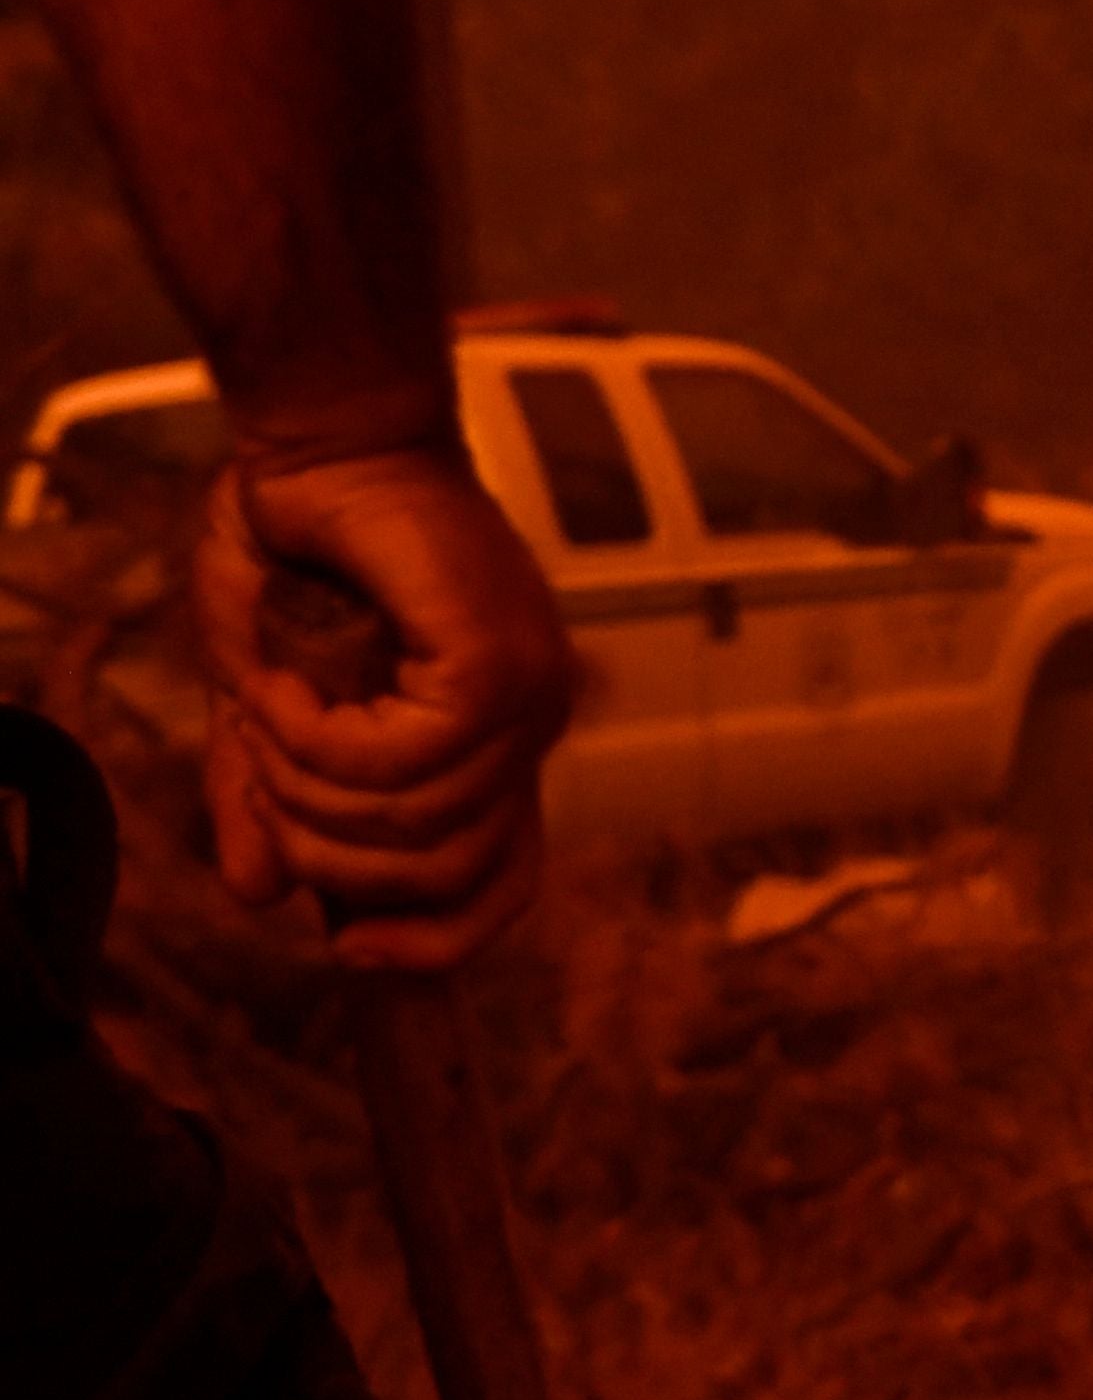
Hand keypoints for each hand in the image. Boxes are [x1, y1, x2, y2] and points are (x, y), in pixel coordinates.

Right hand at [192, 446, 572, 969]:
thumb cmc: (297, 551)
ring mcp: (526, 695)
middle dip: (333, 856)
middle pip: (454, 874)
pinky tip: (284, 688)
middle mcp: (528, 725)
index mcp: (493, 741)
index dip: (437, 942)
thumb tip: (257, 896)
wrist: (315, 448)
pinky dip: (318, 742)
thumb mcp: (264, 695)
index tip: (349, 950)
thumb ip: (266, 795)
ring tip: (266, 712)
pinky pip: (400, 766)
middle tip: (265, 774)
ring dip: (307, 788)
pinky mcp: (496, 666)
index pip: (505, 884)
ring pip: (418, 826)